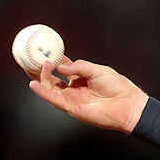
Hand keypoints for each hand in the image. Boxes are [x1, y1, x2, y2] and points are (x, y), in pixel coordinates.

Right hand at [28, 59, 148, 133]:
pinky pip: (54, 99)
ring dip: (42, 77)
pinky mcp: (72, 108)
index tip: (42, 50)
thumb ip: (78, 66)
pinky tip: (34, 84)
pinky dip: (43, 92)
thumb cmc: (118, 87)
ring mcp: (73, 98)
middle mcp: (75, 88)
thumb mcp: (97, 70)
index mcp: (82, 78)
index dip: (52, 60)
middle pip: (52, 79)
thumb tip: (60, 65)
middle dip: (40, 69)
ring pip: (51, 88)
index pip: (62, 68)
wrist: (128, 105)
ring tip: (36, 66)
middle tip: (30, 58)